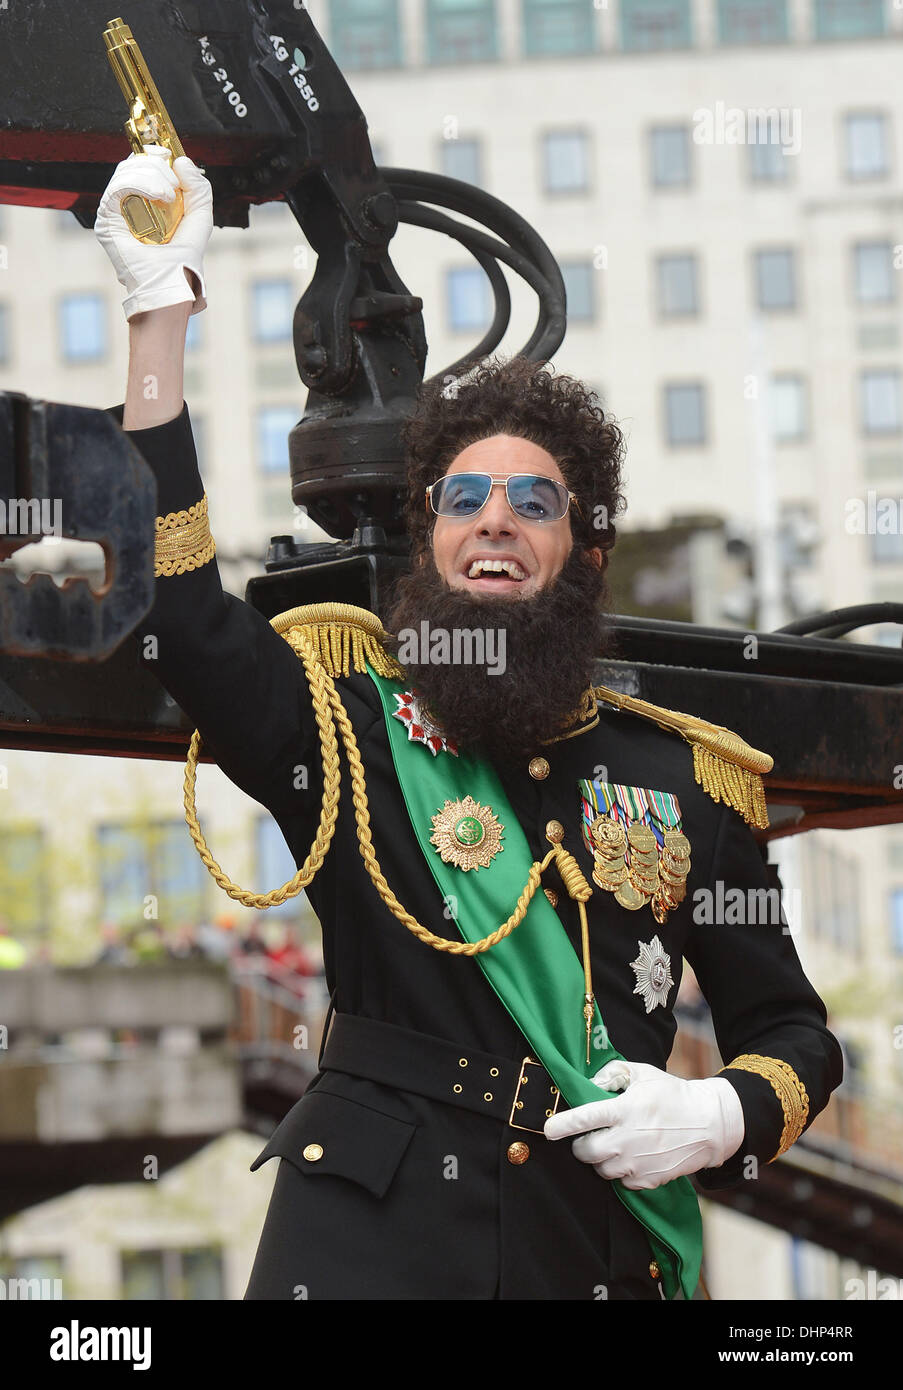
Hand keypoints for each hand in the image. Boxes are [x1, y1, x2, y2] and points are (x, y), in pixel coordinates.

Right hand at [94, 146, 212, 320]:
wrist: (171, 280)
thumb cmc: (183, 256)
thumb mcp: (199, 216)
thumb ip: (198, 188)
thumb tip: (181, 160)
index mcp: (146, 198)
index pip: (143, 164)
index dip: (156, 154)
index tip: (172, 158)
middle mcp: (128, 201)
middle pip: (133, 163)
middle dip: (156, 163)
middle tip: (174, 182)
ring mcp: (115, 209)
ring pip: (125, 171)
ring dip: (151, 174)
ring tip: (168, 194)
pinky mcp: (107, 218)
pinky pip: (117, 187)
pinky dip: (139, 183)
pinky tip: (158, 195)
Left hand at [543, 1059, 744, 1189]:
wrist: (709, 1124)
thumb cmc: (672, 1094)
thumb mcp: (642, 1073)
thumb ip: (612, 1074)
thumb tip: (589, 1085)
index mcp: (625, 1110)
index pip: (585, 1118)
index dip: (562, 1125)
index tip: (548, 1129)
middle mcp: (628, 1139)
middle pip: (585, 1152)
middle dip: (580, 1145)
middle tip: (590, 1135)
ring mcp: (638, 1163)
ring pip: (600, 1169)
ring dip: (600, 1158)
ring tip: (616, 1143)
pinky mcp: (648, 1180)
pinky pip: (620, 1181)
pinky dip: (620, 1171)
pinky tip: (632, 1155)